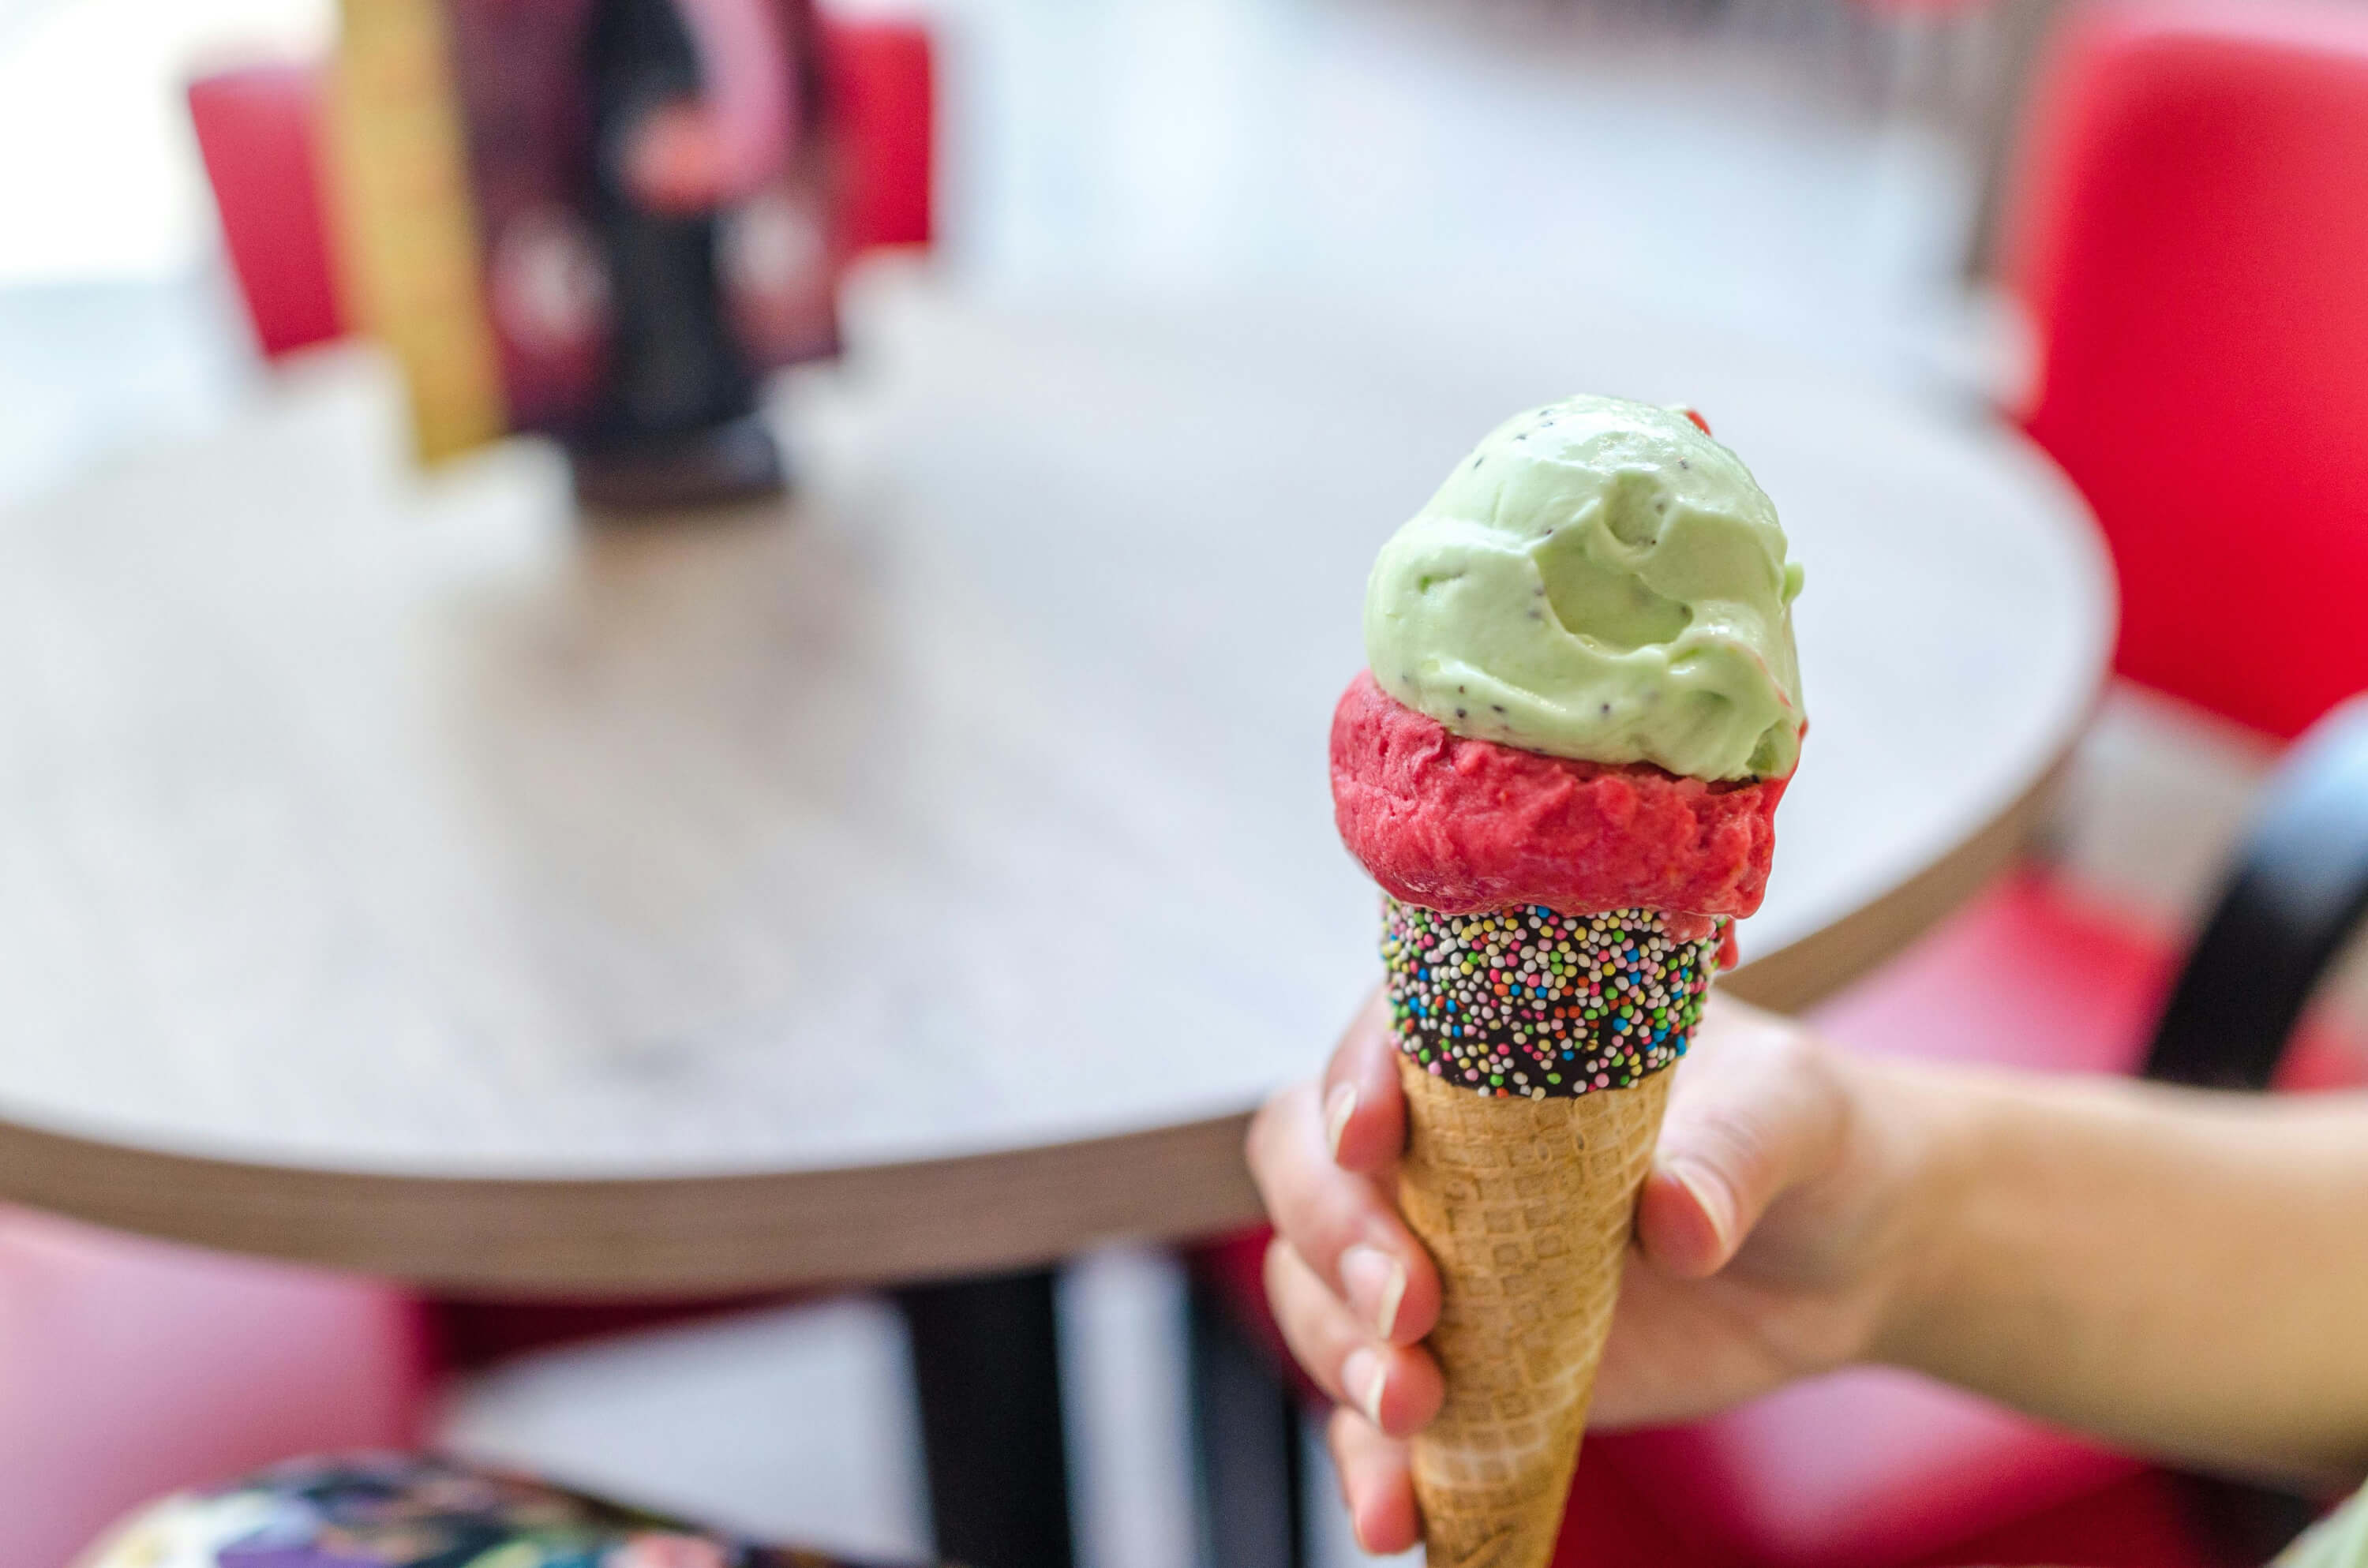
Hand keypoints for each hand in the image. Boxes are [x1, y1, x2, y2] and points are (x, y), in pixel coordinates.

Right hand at [1244, 989, 1941, 1553]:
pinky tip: (1392, 1516)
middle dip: (1335, 1236)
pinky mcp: (1459, 1360)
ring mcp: (1437, 1253)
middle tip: (1410, 1307)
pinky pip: (1376, 1414)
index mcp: (1493, 1037)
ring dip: (1340, 1351)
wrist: (1844, 1252)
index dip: (1355, 1080)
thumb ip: (1728, 1155)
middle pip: (1311, 1164)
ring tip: (1413, 1409)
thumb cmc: (1806, 1136)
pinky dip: (1369, 1465)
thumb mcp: (1789, 1116)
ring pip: (1318, 1289)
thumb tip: (1677, 1217)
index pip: (1382, 1036)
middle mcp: (1437, 1139)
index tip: (1372, 1140)